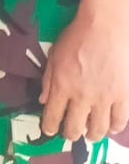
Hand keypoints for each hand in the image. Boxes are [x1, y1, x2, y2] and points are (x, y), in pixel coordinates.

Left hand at [40, 11, 128, 140]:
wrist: (105, 28)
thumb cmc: (76, 38)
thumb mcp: (54, 56)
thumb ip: (48, 80)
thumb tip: (44, 101)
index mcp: (61, 86)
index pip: (52, 116)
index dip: (50, 127)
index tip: (50, 130)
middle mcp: (82, 96)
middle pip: (75, 128)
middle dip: (70, 134)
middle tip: (71, 133)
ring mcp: (104, 98)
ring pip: (98, 129)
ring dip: (93, 135)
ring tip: (90, 133)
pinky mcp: (123, 96)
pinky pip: (120, 120)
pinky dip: (114, 127)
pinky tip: (111, 126)